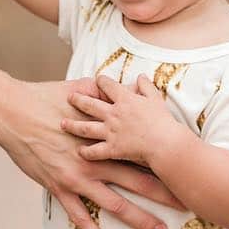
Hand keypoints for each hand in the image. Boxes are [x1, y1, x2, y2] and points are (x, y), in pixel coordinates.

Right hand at [0, 74, 180, 228]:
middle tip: (188, 206)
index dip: (166, 163)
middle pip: (139, 181)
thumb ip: (103, 92)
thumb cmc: (45, 98)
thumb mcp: (79, 90)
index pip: (143, 153)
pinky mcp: (59, 188)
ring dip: (139, 219)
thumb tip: (120, 83)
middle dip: (165, 194)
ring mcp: (78, 178)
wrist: (13, 112)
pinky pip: (80, 217)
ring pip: (115, 204)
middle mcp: (96, 161)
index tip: (186, 170)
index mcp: (105, 138)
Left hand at [63, 74, 187, 168]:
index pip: (106, 84)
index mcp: (124, 99)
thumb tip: (141, 76)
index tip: (97, 80)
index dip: (100, 81)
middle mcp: (113, 113)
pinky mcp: (112, 149)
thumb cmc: (163, 121)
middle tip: (69, 98)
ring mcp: (110, 132)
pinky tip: (79, 151)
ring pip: (85, 128)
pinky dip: (85, 152)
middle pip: (89, 104)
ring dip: (72, 125)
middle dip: (77, 100)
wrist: (165, 143)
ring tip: (62, 124)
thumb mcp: (156, 98)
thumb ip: (146, 86)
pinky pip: (94, 151)